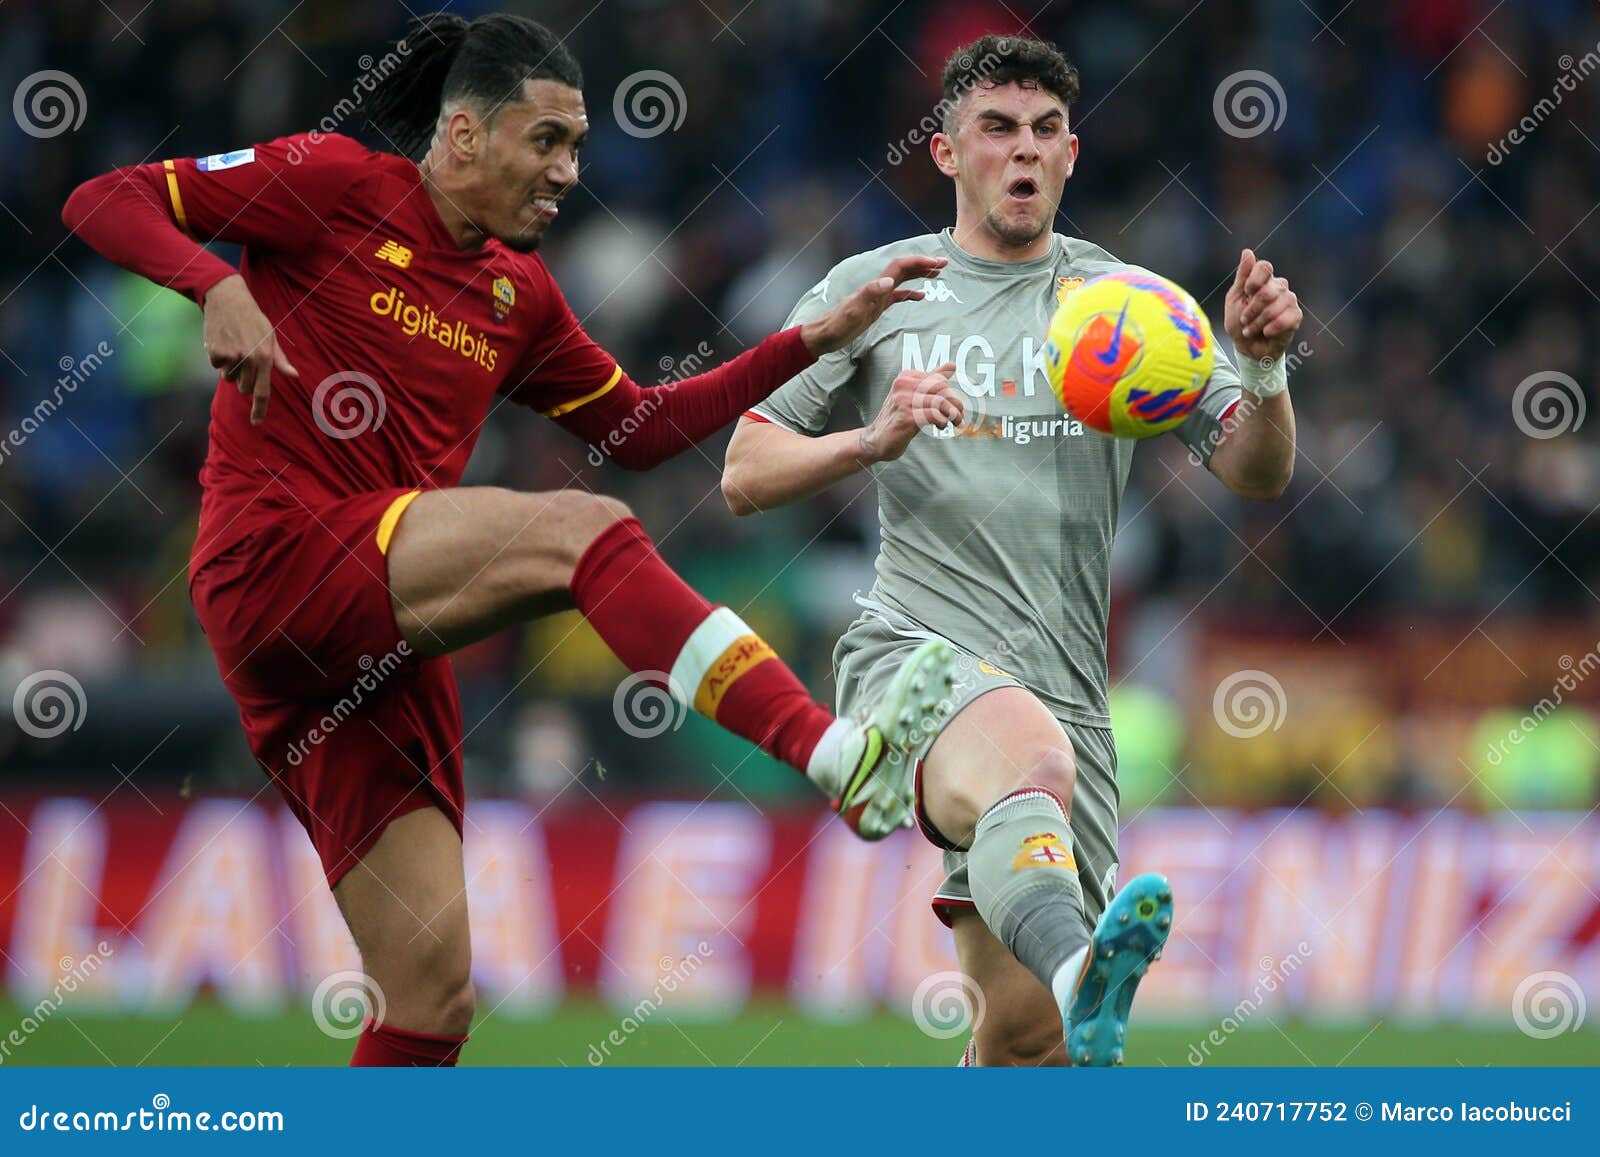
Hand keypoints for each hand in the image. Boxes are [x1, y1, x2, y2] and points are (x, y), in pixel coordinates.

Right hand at [203, 274, 298, 425]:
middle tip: (246, 360)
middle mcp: (249, 360)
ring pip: (229, 378)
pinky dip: (218, 358)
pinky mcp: (215, 352)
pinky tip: (223, 341)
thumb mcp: (271, 337)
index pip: (263, 392)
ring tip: (235, 346)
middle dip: (245, 381)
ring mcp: (231, 357)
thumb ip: (280, 360)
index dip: (259, 410)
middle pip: (245, 388)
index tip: (256, 423)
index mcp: (265, 358)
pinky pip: (216, 366)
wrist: (228, 298)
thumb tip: (294, 376)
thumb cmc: (253, 319)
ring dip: (231, 368)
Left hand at [800, 255, 948, 355]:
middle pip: (905, 269)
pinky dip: (912, 293)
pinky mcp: (877, 308)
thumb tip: (890, 281)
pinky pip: (898, 296)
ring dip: (920, 274)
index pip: (901, 267)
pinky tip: (922, 296)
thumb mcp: (854, 311)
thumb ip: (870, 294)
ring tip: (938, 273)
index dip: (919, 262)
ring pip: (903, 280)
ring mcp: (878, 297)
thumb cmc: (838, 325)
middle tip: (944, 263)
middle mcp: (878, 288)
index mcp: (876, 286)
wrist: (825, 335)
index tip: (937, 262)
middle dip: (924, 264)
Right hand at [858, 362, 962, 462]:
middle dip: (955, 403)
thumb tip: (952, 365)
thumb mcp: (913, 396)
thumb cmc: (896, 419)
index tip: (956, 406)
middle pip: (942, 388)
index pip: (939, 379)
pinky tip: (941, 426)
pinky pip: (934, 415)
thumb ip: (931, 380)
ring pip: (940, 401)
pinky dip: (943, 421)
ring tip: (955, 422)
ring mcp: (904, 400)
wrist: (875, 441)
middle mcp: (903, 385)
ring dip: (952, 414)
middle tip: (959, 416)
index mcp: (906, 377)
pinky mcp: (906, 416)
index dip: (951, 394)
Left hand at [1224, 248, 1301, 362]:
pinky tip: (1266, 332)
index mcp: (1263, 280)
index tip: (1246, 292)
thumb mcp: (1234, 299)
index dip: (1254, 280)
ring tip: (1251, 329)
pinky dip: (1271, 328)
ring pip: (1276, 306)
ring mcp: (1289, 300)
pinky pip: (1286, 318)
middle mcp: (1279, 287)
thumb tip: (1247, 252)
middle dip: (1252, 309)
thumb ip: (1242, 276)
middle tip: (1244, 320)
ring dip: (1258, 322)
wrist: (1247, 348)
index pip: (1264, 267)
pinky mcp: (1296, 316)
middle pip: (1268, 289)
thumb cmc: (1239, 322)